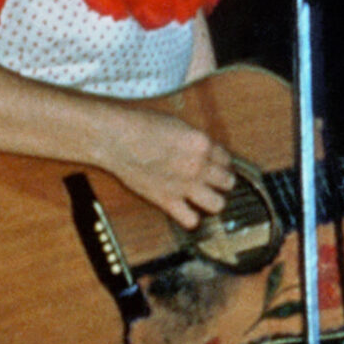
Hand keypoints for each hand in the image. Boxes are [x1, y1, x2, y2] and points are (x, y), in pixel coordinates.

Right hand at [98, 107, 235, 230]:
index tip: (215, 163)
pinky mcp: (168, 201)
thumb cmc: (140, 126)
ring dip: (213, 201)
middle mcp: (198, 166)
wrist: (116, 140)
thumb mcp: (176, 124)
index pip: (226, 158)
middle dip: (222, 180)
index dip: (220, 161)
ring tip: (204, 197)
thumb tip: (202, 148)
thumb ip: (194, 140)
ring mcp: (184, 186)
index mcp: (202, 144)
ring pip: (218, 204)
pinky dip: (190, 218)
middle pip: (227, 181)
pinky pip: (191, 220)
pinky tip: (186, 211)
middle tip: (213, 180)